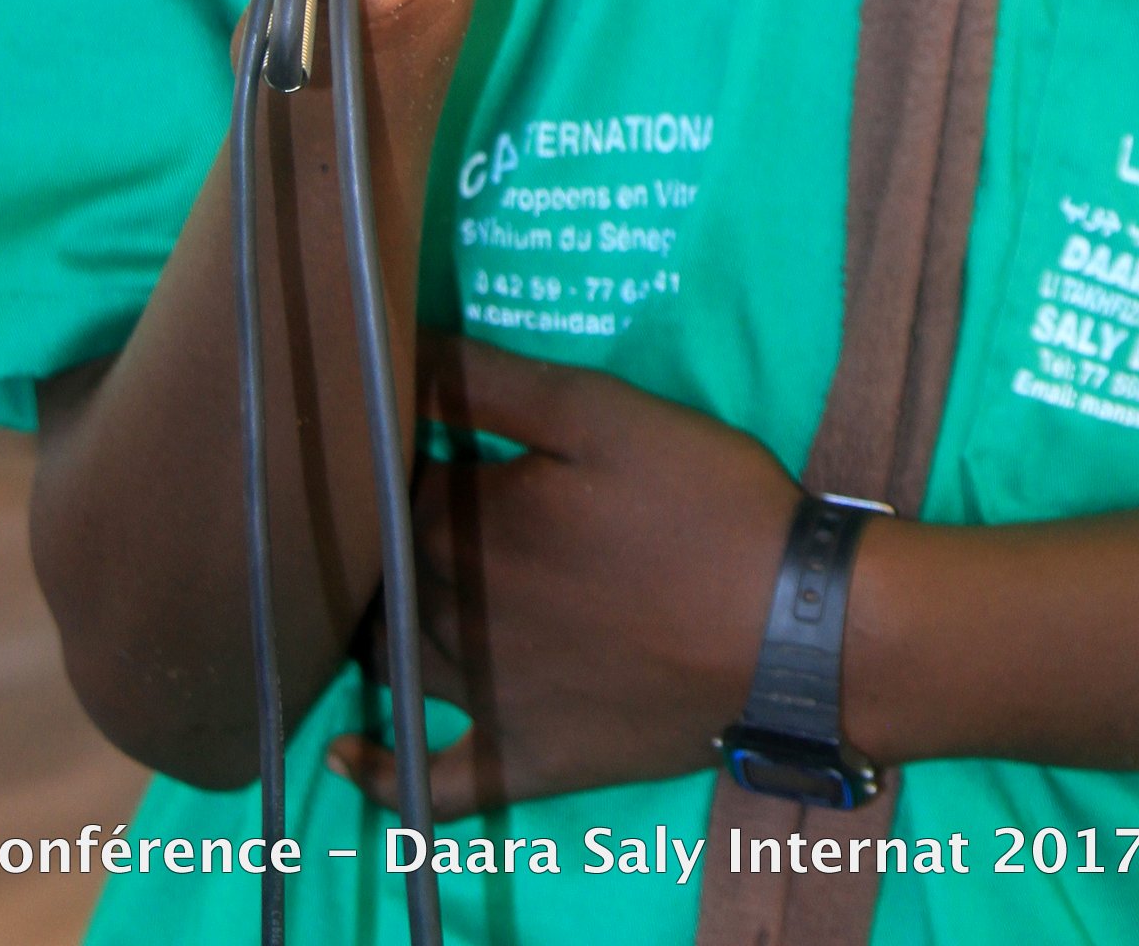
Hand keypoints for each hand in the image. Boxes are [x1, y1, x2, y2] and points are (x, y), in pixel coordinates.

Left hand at [329, 340, 794, 815]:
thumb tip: (395, 355)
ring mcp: (483, 698)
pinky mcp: (523, 760)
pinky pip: (432, 783)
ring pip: (392, 657)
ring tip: (360, 596)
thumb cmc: (699, 504)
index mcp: (464, 523)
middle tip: (383, 510)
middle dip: (376, 537)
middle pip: (383, 571)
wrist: (792, 632)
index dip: (392, 458)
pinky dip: (382, 773)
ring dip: (370, 623)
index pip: (388, 483)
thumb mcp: (601, 413)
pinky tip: (347, 756)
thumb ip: (491, 383)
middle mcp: (450, 615)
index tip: (394, 439)